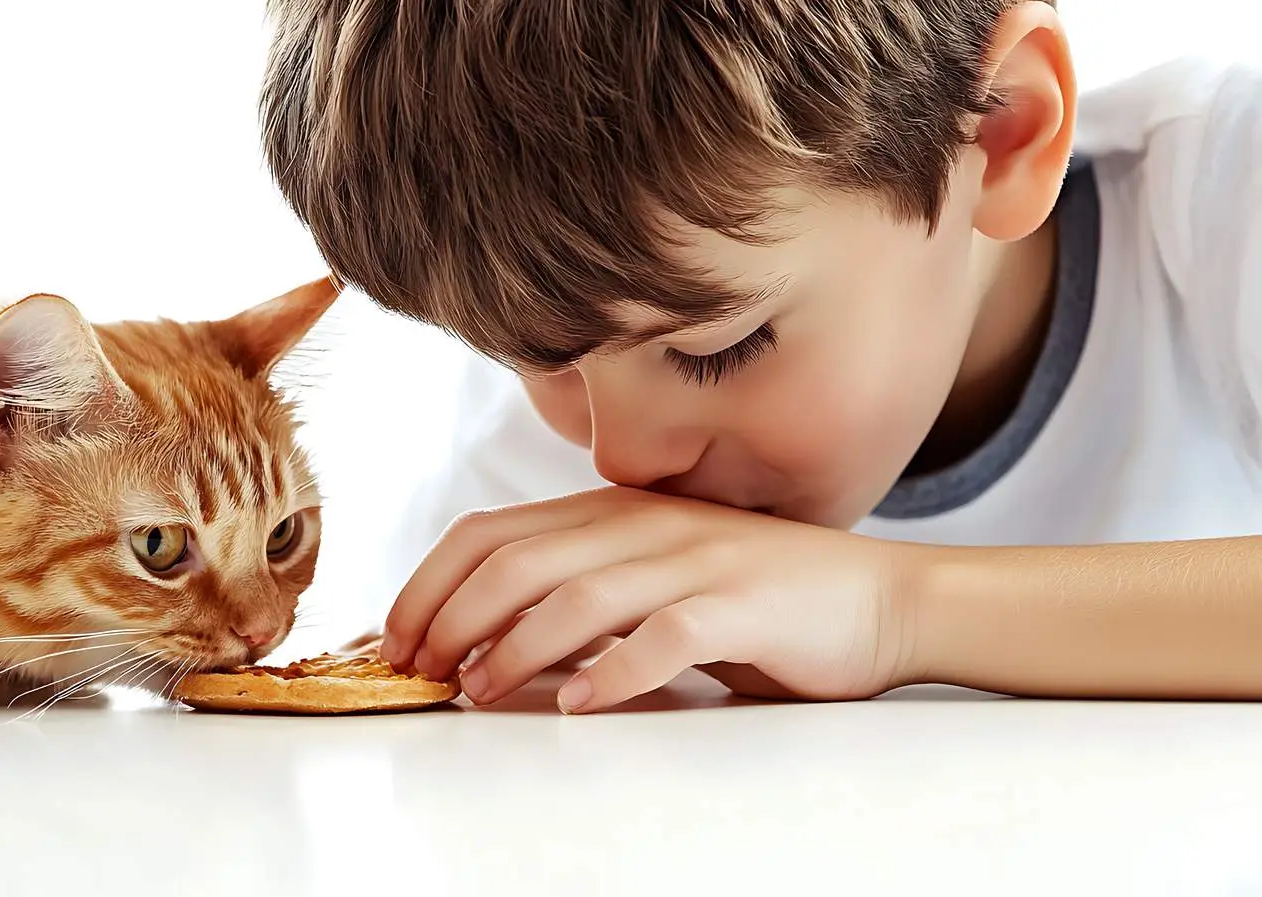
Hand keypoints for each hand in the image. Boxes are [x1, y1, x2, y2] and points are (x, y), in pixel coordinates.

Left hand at [379, 487, 920, 712]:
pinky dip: (613, 673)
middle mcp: (646, 528)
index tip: (397, 632)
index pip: (494, 530)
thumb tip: (490, 639)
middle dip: (452, 614)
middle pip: (519, 559)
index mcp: (615, 515)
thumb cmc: (757, 600)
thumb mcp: (657, 580)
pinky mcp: (743, 607)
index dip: (431, 579)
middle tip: (420, 667)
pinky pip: (665, 637)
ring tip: (478, 690)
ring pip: (579, 596)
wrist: (881, 598)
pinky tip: (579, 706)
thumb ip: (585, 593)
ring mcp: (696, 562)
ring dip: (515, 647)